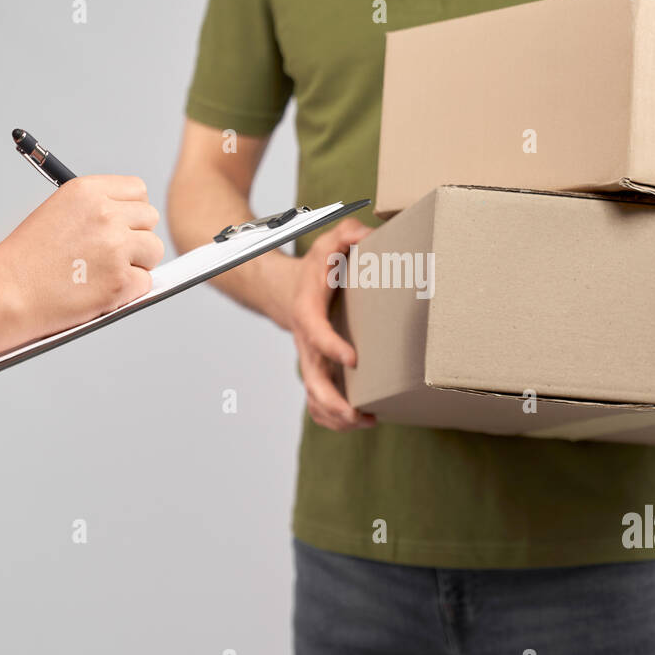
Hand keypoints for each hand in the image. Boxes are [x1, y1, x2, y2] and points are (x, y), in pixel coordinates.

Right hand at [0, 175, 165, 337]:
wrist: (6, 294)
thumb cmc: (25, 260)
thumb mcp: (57, 212)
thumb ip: (95, 209)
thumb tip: (131, 219)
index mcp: (87, 191)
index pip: (137, 190)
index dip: (131, 209)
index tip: (122, 223)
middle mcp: (105, 214)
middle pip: (150, 218)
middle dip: (137, 236)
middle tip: (113, 253)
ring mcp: (116, 248)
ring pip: (154, 250)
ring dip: (138, 263)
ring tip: (105, 273)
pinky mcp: (121, 281)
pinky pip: (145, 282)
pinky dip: (128, 291)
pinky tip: (99, 290)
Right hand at [289, 218, 376, 431]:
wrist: (287, 291)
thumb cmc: (316, 270)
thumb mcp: (329, 244)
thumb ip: (348, 234)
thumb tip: (366, 234)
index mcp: (308, 313)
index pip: (316, 333)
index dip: (332, 346)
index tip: (353, 359)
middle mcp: (306, 343)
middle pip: (311, 379)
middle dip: (332, 400)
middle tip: (357, 412)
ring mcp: (309, 361)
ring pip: (314, 399)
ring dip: (336, 416)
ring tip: (366, 421)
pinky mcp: (317, 372)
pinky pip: (319, 403)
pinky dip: (334, 418)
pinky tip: (362, 420)